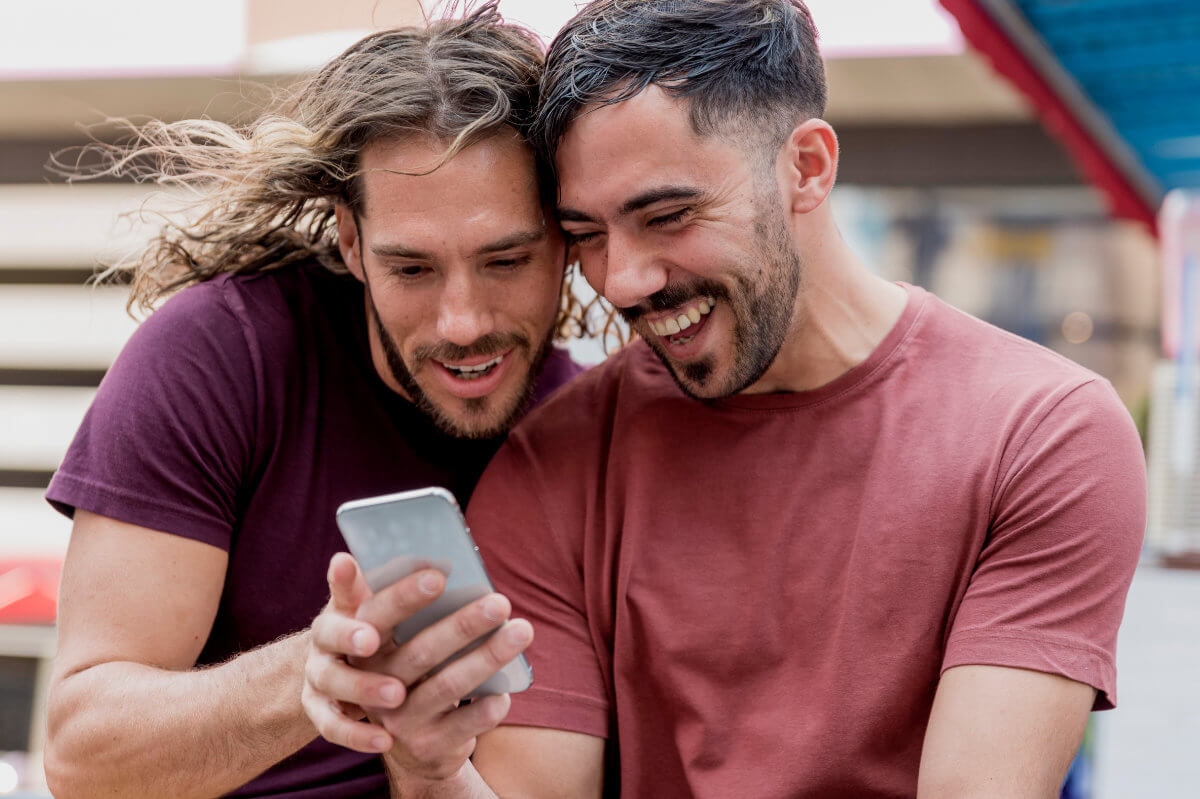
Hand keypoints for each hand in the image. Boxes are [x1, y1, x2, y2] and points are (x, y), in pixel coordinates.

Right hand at [303, 553, 533, 781]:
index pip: (378, 616)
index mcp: (362, 646)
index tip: (439, 576)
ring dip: (488, 657)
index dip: (404, 597)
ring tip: (523, 631)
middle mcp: (374, 682)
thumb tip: (433, 556)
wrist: (400, 741)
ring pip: (447, 686)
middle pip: (421, 651)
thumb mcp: (388, 633)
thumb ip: (393, 597)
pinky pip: (461, 725)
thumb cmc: (405, 664)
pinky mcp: (424, 746)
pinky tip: (506, 693)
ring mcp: (397, 719)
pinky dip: (485, 709)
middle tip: (500, 602)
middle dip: (464, 625)